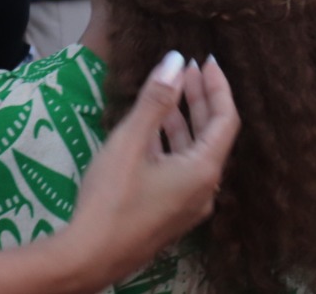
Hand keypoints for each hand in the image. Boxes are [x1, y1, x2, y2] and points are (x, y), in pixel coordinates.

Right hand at [61, 53, 238, 285]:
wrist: (90, 256)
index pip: (225, 118)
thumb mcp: (131, 141)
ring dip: (183, 121)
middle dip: (199, 99)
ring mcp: (188, 205)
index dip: (217, 87)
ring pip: (194, 153)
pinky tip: (150, 132)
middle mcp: (205, 189)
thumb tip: (176, 60)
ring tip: (167, 93)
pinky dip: (172, 144)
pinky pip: (181, 170)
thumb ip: (156, 98)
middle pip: (211, 135)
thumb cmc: (112, 196)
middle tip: (186, 70)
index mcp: (203, 170)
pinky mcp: (170, 214)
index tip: (204, 60)